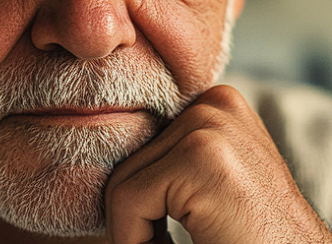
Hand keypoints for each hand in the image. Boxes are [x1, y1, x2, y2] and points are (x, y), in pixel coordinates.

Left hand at [104, 85, 331, 243]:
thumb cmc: (250, 241)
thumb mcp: (204, 192)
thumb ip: (164, 164)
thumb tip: (81, 141)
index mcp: (216, 104)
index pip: (138, 147)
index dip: (147, 201)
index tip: (180, 227)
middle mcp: (216, 102)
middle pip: (126, 161)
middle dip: (142, 216)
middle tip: (187, 239)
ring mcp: (212, 123)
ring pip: (120, 182)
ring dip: (141, 230)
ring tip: (192, 241)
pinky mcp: (203, 155)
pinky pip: (125, 199)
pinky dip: (137, 240)